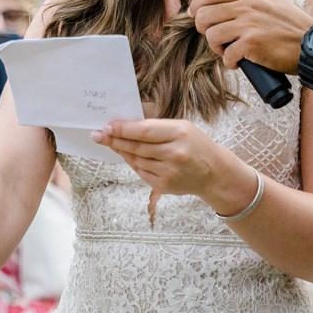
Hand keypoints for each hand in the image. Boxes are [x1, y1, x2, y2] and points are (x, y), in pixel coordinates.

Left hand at [91, 116, 232, 208]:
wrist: (214, 173)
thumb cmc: (195, 144)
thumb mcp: (181, 128)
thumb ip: (156, 127)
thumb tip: (125, 126)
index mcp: (180, 133)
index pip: (144, 130)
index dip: (123, 129)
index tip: (106, 126)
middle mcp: (175, 153)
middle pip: (137, 146)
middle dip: (115, 140)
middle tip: (98, 135)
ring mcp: (169, 172)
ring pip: (136, 160)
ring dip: (121, 150)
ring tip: (110, 142)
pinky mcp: (164, 186)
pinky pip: (141, 172)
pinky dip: (132, 162)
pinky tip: (127, 155)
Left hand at [190, 0, 312, 73]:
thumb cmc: (295, 28)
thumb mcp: (273, 3)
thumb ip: (251, 1)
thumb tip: (228, 5)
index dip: (197, 3)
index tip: (194, 13)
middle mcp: (247, 7)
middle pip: (205, 14)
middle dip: (204, 29)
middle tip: (215, 38)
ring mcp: (249, 24)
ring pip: (211, 35)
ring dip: (216, 47)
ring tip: (228, 52)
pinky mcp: (251, 44)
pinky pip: (226, 55)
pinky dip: (230, 62)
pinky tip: (239, 63)